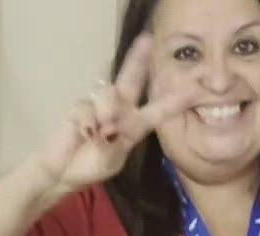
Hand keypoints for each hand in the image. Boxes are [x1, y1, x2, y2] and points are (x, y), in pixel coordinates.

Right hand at [31, 34, 199, 193]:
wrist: (64, 172)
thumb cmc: (92, 166)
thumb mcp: (111, 162)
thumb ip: (112, 147)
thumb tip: (106, 129)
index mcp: (134, 124)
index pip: (157, 110)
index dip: (174, 101)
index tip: (195, 90)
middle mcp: (119, 109)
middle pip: (131, 79)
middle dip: (138, 59)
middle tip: (146, 39)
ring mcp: (98, 106)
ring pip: (108, 94)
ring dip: (108, 110)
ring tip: (105, 131)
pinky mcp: (79, 108)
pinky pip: (86, 107)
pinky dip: (88, 120)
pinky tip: (86, 133)